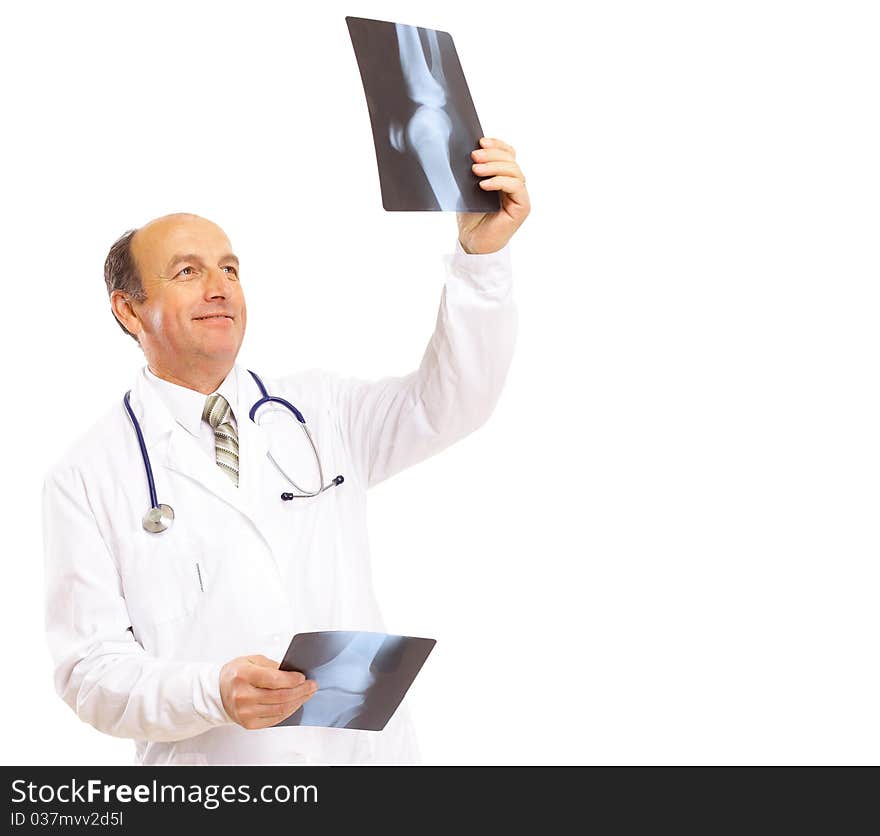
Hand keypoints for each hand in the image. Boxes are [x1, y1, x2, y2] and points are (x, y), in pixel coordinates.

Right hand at [219, 654, 317, 729]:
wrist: (218, 692)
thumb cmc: (236, 674)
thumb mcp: (252, 660)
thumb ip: (272, 666)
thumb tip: (293, 673)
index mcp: (243, 676)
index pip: (274, 680)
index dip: (292, 679)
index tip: (303, 677)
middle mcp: (243, 695)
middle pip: (280, 696)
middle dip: (301, 691)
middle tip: (312, 686)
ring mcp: (246, 712)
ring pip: (280, 709)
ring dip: (298, 701)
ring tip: (307, 694)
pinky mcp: (249, 723)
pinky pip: (275, 719)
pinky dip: (288, 711)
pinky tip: (295, 704)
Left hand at [457, 136, 529, 254]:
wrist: (472, 241)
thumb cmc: (471, 216)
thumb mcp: (469, 187)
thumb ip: (476, 170)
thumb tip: (470, 151)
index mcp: (504, 176)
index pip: (508, 153)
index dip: (497, 144)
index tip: (481, 141)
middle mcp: (515, 184)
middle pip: (511, 160)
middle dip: (492, 154)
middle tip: (474, 156)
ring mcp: (520, 196)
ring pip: (514, 171)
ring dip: (494, 167)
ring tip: (475, 170)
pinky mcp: (522, 207)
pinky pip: (516, 186)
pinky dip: (499, 181)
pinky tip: (484, 185)